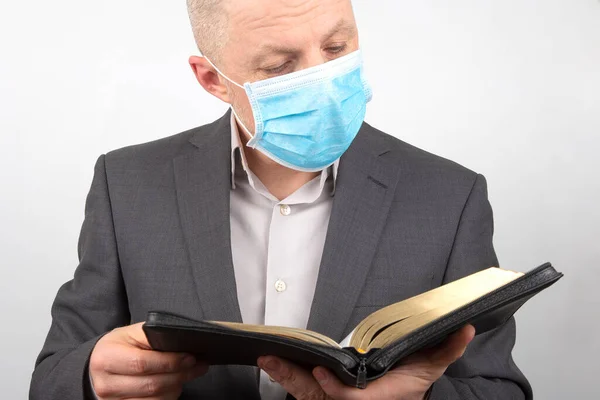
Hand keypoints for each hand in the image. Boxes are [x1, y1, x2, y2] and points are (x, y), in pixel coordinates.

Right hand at [89, 322, 208, 399]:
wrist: (99, 364)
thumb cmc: (120, 346)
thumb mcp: (131, 333)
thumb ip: (154, 336)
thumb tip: (184, 341)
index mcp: (106, 358)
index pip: (143, 364)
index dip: (170, 362)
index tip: (190, 357)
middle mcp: (106, 384)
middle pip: (151, 385)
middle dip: (180, 375)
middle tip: (199, 366)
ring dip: (177, 387)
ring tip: (188, 373)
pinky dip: (168, 396)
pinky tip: (174, 385)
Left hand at [257, 325, 474, 399]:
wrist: (401, 395)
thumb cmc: (413, 381)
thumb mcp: (432, 366)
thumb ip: (447, 348)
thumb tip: (464, 329)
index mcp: (378, 397)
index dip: (336, 390)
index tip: (320, 372)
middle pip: (319, 397)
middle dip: (294, 379)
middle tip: (271, 361)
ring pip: (307, 393)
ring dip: (285, 376)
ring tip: (266, 359)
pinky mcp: (326, 393)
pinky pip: (305, 388)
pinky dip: (289, 376)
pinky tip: (274, 362)